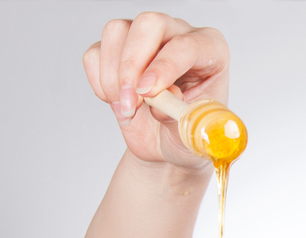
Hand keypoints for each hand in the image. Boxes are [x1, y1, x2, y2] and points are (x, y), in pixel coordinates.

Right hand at [82, 13, 229, 170]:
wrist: (169, 145)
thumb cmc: (189, 134)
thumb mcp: (195, 132)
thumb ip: (180, 113)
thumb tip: (158, 98)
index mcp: (210, 50)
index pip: (185, 44)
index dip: (165, 67)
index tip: (149, 92)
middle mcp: (178, 35)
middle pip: (149, 24)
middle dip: (133, 65)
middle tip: (133, 102)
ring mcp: (146, 40)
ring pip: (117, 32)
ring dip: (114, 76)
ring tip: (129, 109)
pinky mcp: (117, 51)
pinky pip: (96, 53)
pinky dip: (100, 81)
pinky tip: (118, 103)